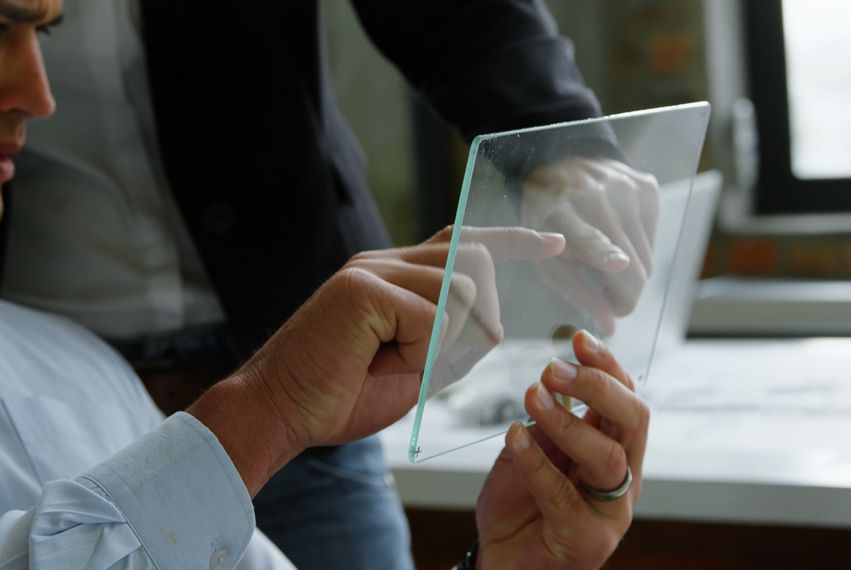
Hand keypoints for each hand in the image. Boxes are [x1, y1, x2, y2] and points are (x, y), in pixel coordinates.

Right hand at [189, 226, 563, 494]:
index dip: (514, 240)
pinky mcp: (362, 288)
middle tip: (429, 361)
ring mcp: (372, 268)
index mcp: (397, 273)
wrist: (280, 413)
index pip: (466, 240)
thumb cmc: (343, 395)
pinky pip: (433, 317)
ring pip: (460, 291)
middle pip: (477, 262)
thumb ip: (452, 337)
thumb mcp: (416, 366)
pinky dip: (419, 353)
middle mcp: (386, 260)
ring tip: (390, 362)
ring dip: (441, 344)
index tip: (556, 244)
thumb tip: (494, 323)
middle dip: (477, 320)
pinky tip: (378, 362)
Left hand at [475, 330, 648, 568]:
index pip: (627, 401)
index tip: (578, 338)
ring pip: (606, 457)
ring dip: (567, 421)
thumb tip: (555, 379)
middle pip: (633, 421)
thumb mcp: (536, 451)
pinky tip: (514, 437)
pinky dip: (535, 461)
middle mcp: (625, 480)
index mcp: (618, 452)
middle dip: (597, 386)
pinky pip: (563, 494)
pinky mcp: (587, 541)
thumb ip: (551, 422)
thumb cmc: (521, 507)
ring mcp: (611, 513)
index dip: (608, 366)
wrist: (502, 564)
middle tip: (554, 367)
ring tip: (531, 396)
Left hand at [523, 158, 659, 334]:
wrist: (564, 163)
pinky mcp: (647, 187)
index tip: (619, 264)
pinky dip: (638, 249)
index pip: (588, 238)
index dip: (605, 254)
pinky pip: (653, 241)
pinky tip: (618, 235)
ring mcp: (626, 189)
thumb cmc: (551, 222)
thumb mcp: (548, 260)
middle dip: (625, 296)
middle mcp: (596, 197)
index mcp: (561, 215)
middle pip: (630, 266)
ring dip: (630, 273)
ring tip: (607, 260)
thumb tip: (611, 326)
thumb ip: (577, 293)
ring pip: (647, 260)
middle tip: (611, 300)